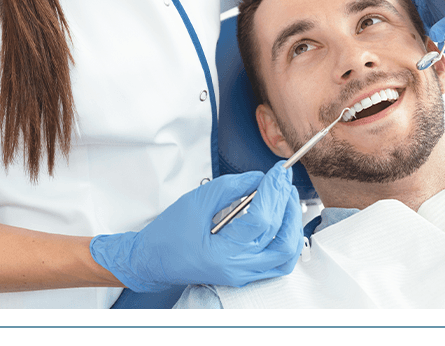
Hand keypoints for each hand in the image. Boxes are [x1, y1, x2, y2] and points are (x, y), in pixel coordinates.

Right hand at [90, 160, 302, 291]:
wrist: (152, 260)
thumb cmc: (167, 235)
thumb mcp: (196, 201)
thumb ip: (230, 187)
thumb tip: (258, 178)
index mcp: (224, 254)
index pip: (262, 220)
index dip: (273, 191)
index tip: (278, 170)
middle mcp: (239, 268)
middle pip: (281, 238)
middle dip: (287, 204)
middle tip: (283, 179)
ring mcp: (244, 274)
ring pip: (285, 255)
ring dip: (292, 224)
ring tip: (285, 197)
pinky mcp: (246, 271)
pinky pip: (278, 260)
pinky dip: (286, 237)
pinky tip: (282, 218)